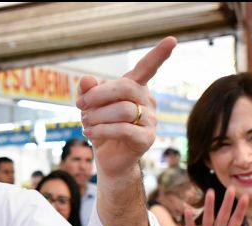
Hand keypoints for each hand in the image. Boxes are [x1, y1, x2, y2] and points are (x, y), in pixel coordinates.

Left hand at [77, 37, 176, 177]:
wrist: (109, 160)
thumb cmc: (101, 128)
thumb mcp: (90, 107)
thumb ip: (88, 92)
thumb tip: (86, 80)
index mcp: (136, 89)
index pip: (147, 68)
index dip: (159, 55)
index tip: (171, 40)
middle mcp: (147, 101)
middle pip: (125, 87)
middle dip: (98, 95)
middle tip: (79, 105)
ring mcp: (150, 120)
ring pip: (122, 110)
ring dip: (97, 116)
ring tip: (84, 122)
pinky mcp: (147, 138)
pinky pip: (123, 129)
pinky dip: (102, 130)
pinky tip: (89, 133)